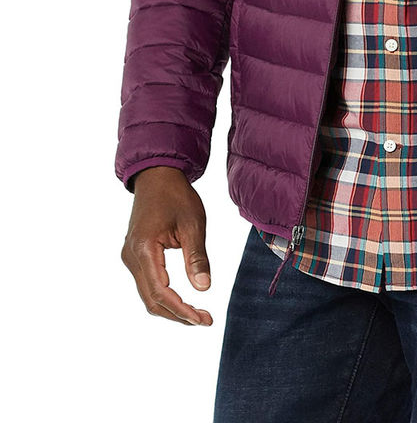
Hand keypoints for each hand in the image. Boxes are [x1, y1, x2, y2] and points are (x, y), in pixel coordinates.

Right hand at [120, 166, 212, 325]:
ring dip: (171, 308)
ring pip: (148, 295)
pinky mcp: (134, 256)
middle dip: (178, 314)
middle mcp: (131, 257)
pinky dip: (164, 296)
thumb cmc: (177, 197)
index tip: (203, 319)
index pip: (161, 292)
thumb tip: (203, 289)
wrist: (157, 177)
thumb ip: (197, 257)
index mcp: (144, 249)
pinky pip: (147, 284)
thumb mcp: (193, 224)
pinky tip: (183, 301)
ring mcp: (130, 257)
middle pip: (152, 300)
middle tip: (204, 321)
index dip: (182, 310)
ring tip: (197, 315)